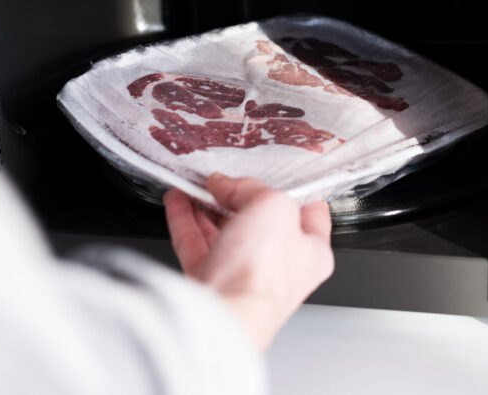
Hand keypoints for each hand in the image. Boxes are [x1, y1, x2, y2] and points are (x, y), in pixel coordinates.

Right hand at [163, 175, 334, 349]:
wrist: (223, 315)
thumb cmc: (262, 272)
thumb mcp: (273, 205)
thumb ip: (252, 188)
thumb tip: (227, 184)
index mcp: (311, 253)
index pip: (309, 214)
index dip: (291, 191)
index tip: (272, 173)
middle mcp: (279, 268)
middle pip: (260, 223)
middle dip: (238, 198)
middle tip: (223, 178)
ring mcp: (243, 277)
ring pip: (225, 234)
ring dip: (207, 206)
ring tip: (194, 184)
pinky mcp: (211, 284)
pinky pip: (196, 245)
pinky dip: (185, 221)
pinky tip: (177, 201)